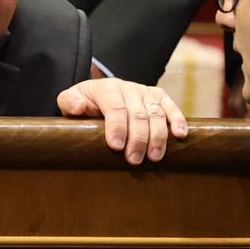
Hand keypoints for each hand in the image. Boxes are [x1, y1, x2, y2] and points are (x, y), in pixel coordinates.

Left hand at [56, 77, 188, 163]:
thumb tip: (79, 107)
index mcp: (106, 88)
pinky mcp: (158, 97)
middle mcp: (128, 88)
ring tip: (154, 157)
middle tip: (134, 160)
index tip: (117, 146)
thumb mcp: (69, 101)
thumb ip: (70, 102)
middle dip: (137, 138)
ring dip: (157, 136)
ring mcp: (145, 92)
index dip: (117, 126)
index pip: (115, 107)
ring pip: (156, 113)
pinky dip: (178, 120)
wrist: (98, 94)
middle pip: (138, 113)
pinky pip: (171, 106)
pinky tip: (180, 135)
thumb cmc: (83, 103)